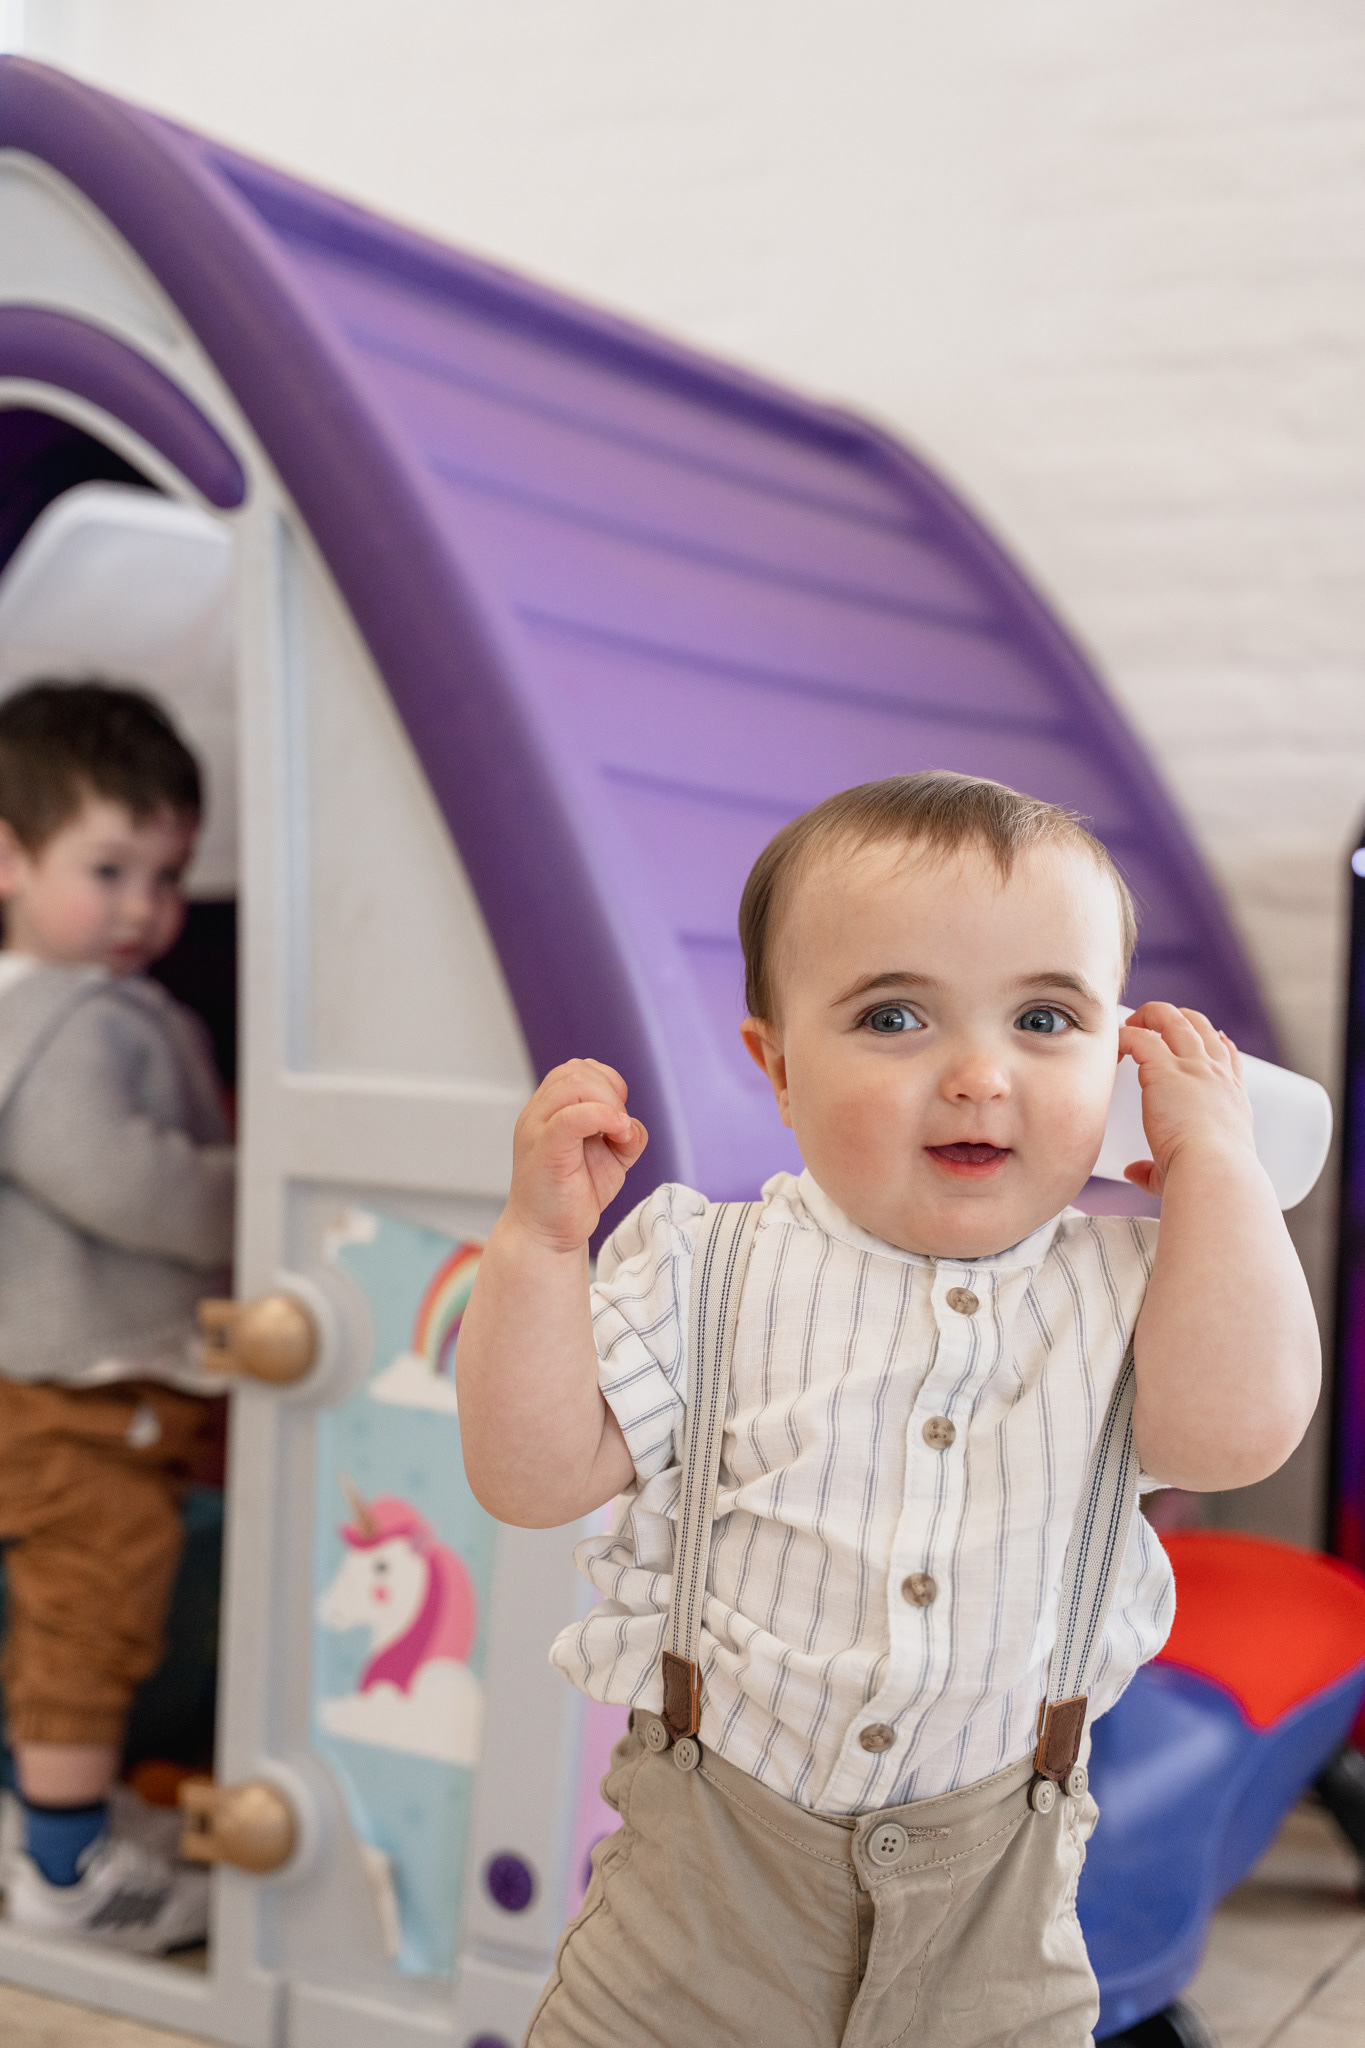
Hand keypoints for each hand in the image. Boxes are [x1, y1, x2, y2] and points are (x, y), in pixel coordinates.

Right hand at [506, 1059, 647, 1251]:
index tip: (618, 1116)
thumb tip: (631, 1123)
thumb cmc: (573, 1194)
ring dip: (608, 1103)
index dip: (607, 1083)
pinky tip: (617, 1134)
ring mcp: (536, 1130)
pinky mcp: (544, 1150)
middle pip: (576, 1071)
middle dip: (610, 1091)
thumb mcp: (611, 1157)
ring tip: (618, 1135)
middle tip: (620, 1128)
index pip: (577, 1069)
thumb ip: (625, 1133)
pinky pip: (570, 1117)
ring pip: (572, 1084)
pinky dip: (601, 1117)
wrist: (548, 1234)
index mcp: (549, 1109)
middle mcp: (538, 1114)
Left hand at [1118, 1003, 1254, 1196]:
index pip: (1226, 1056)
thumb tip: (1133, 1171)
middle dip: (1174, 1018)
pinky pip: (1140, 1037)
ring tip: (1131, 1023)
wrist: (1215, 1171)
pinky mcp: (1165, 1068)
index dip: (1214, 1042)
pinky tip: (1114, 1043)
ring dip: (1150, 1016)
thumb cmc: (1206, 1177)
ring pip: (1173, 1020)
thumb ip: (1155, 1169)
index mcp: (1231, 1096)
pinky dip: (1124, 1035)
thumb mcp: (1192, 1167)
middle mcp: (1215, 1074)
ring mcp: (1193, 1067)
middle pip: (1199, 1026)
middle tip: (1150, 1024)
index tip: (1205, 1038)